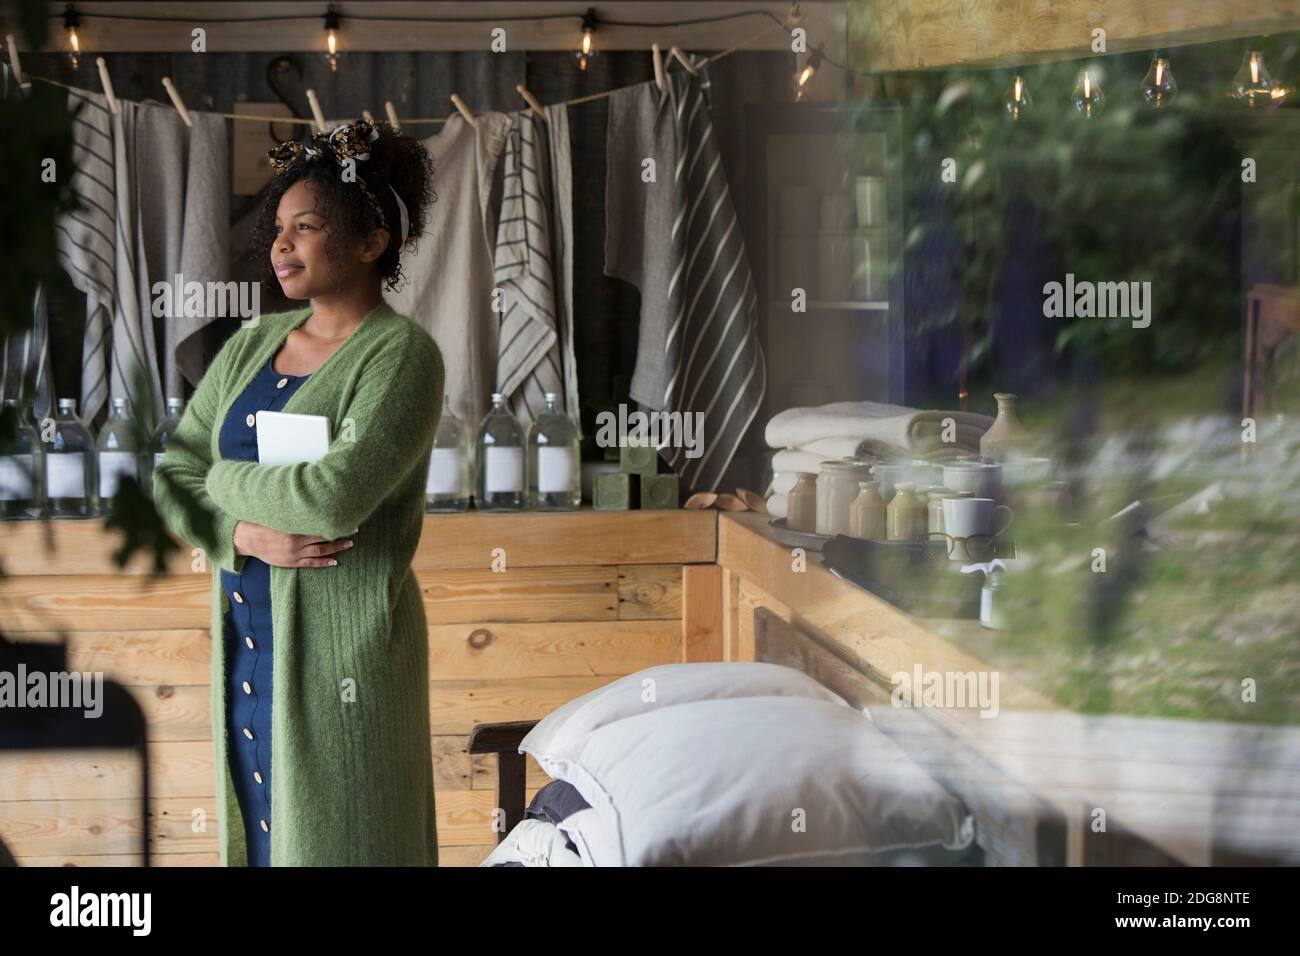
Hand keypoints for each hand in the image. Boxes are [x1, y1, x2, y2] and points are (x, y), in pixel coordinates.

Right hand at [233, 519, 356, 567]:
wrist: (246, 539)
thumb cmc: (262, 522)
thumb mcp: (278, 512)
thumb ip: (292, 508)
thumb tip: (307, 494)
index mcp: (293, 526)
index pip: (318, 522)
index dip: (332, 520)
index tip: (345, 516)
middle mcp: (296, 541)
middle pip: (323, 537)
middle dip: (339, 533)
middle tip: (354, 529)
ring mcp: (294, 553)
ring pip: (319, 551)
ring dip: (336, 548)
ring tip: (349, 544)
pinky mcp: (291, 562)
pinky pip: (310, 563)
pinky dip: (323, 562)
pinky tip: (334, 561)